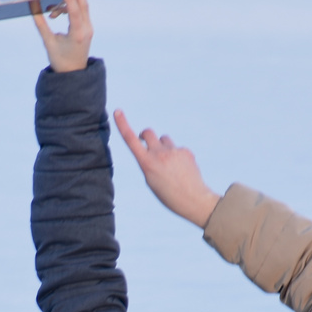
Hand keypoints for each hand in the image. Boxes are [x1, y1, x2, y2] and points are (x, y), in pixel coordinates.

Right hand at [31, 0, 92, 72]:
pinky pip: (80, 11)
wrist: (73, 72)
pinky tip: (55, 13)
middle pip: (83, 5)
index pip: (75, 12)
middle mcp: (86, 30)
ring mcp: (88, 28)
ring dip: (67, 2)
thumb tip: (33, 7)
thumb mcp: (48, 42)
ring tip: (50, 11)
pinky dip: (69, 7)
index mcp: (77, 35)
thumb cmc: (60, 60)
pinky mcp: (87, 27)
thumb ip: (41, 24)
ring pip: (82, 6)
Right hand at [113, 109, 221, 227]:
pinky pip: (177, 149)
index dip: (123, 124)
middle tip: (145, 140)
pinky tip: (182, 169)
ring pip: (164, 140)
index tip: (117, 111)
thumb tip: (152, 148)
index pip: (131, 140)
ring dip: (163, 146)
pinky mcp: (186, 151)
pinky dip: (177, 156)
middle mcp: (159, 154)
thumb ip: (148, 162)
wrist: (193, 200)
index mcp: (146, 163)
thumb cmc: (168, 195)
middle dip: (146, 135)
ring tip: (169, 164)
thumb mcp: (151, 180)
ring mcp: (173, 151)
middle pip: (148, 133)